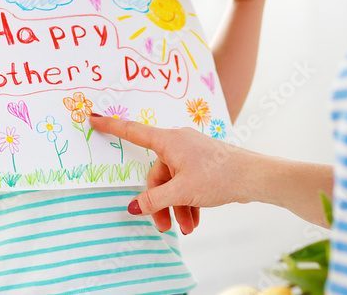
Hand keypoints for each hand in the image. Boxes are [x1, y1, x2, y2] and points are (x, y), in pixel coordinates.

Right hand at [89, 114, 257, 234]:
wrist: (254, 177)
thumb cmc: (218, 176)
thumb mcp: (181, 191)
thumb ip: (155, 199)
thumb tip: (134, 207)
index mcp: (169, 141)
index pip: (133, 132)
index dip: (112, 126)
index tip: (92, 117)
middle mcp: (179, 143)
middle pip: (157, 173)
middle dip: (160, 202)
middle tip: (165, 227)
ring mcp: (192, 153)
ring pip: (174, 182)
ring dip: (177, 207)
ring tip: (187, 228)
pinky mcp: (204, 164)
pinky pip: (188, 183)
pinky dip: (189, 201)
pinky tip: (195, 220)